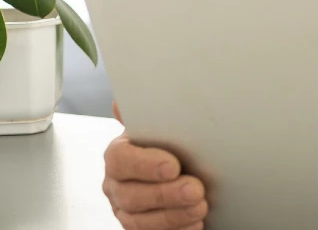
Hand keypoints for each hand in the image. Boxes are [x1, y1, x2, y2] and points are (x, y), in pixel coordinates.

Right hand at [103, 101, 208, 229]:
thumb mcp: (158, 128)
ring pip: (141, 220)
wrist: (175, 171)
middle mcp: (117, 184)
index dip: (145, 164)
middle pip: (132, 194)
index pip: (121, 160)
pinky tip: (194, 224)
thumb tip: (122, 100)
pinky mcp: (139, 227)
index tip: (173, 165)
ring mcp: (126, 210)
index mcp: (118, 155)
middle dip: (166, 194)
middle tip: (195, 189)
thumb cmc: (166, 147)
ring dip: (174, 215)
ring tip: (200, 207)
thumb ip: (145, 115)